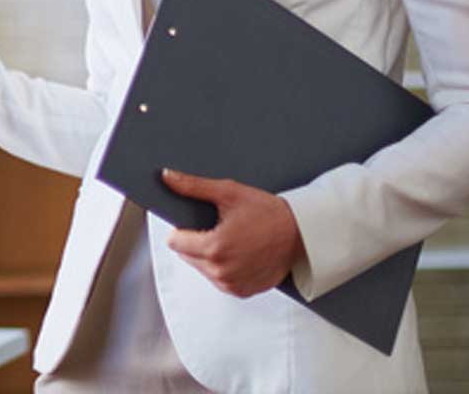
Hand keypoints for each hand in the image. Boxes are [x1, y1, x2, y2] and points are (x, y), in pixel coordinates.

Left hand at [161, 169, 306, 298]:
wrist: (301, 235)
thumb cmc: (268, 212)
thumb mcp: (229, 193)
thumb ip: (194, 186)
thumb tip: (167, 177)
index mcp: (215, 248)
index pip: (175, 242)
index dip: (181, 229)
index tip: (195, 221)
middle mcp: (221, 271)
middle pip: (186, 255)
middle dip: (195, 241)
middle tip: (218, 227)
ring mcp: (231, 284)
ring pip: (200, 268)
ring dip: (207, 255)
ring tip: (231, 238)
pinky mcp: (241, 291)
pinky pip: (217, 279)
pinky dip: (222, 267)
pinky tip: (238, 252)